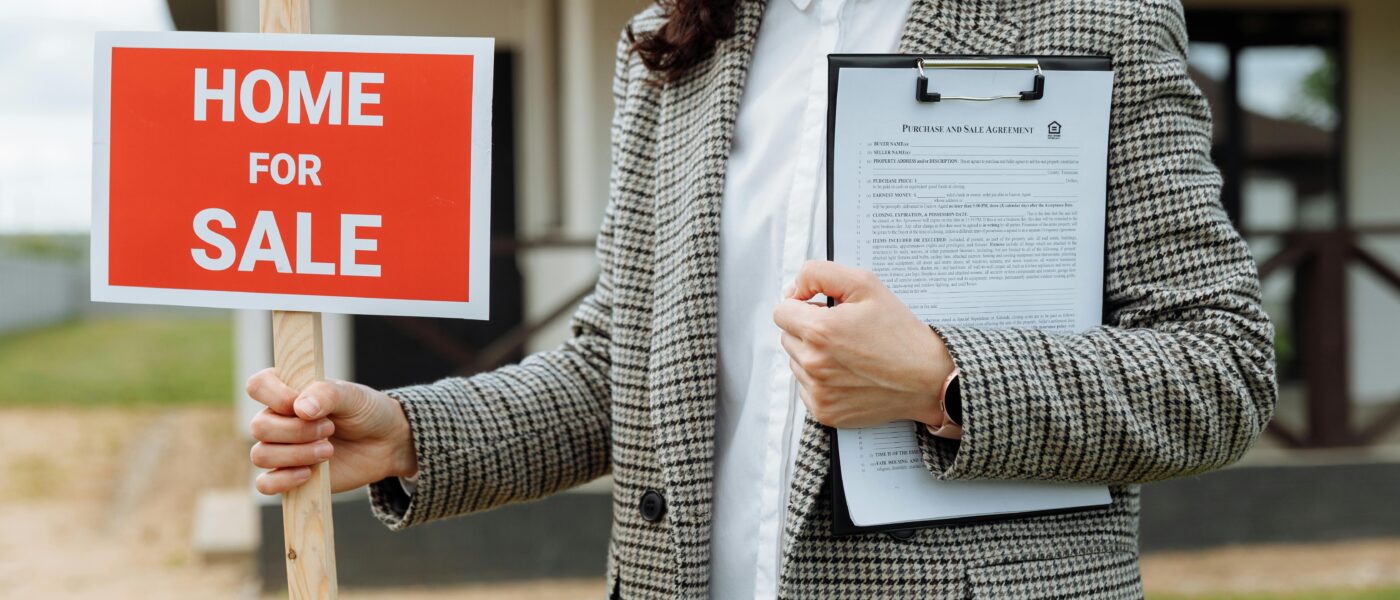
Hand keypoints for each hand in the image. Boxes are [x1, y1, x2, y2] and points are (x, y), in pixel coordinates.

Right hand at [246, 368, 418, 493]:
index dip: (276, 396)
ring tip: (329, 450)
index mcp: (287, 390)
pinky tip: (308, 474)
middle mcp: (277, 418)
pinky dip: (283, 480)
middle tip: (330, 429)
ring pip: (261, 455)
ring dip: (296, 454)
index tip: (304, 405)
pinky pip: (264, 484)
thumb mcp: (353, 396)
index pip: (257, 386)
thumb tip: (300, 408)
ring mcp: (280, 448)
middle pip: (258, 426)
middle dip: (296, 431)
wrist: (385, 443)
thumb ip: (327, 394)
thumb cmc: (365, 412)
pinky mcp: (288, 475)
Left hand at [773, 260, 955, 428]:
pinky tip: (848, 374)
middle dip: (808, 329)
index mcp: (820, 331)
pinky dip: (820, 380)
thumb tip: (794, 287)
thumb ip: (820, 274)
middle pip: (787, 336)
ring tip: (849, 353)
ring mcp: (817, 391)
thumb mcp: (865, 285)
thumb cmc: (900, 333)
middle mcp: (813, 364)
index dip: (802, 305)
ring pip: (796, 362)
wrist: (928, 379)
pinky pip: (806, 388)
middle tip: (843, 331)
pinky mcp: (823, 411)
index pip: (782, 311)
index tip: (822, 309)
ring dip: (813, 354)